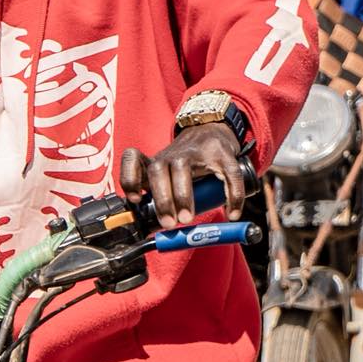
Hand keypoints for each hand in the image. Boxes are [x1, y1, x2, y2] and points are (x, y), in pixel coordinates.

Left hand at [120, 124, 248, 228]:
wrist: (212, 131)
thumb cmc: (186, 163)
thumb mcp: (168, 175)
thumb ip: (159, 197)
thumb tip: (153, 230)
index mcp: (157, 162)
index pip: (133, 160)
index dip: (130, 178)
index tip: (135, 199)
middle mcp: (172, 155)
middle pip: (157, 170)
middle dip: (161, 198)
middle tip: (168, 222)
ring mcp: (195, 152)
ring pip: (181, 168)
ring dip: (182, 195)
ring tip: (188, 218)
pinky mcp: (222, 155)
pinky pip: (228, 175)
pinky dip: (232, 196)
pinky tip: (232, 213)